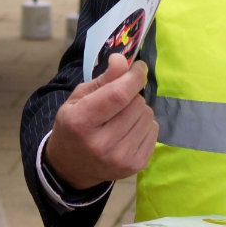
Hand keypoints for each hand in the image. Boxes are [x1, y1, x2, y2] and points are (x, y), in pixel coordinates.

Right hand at [44, 54, 156, 190]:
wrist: (71, 167)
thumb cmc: (74, 126)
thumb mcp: (79, 99)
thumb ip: (104, 79)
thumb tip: (123, 60)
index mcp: (81, 122)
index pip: (118, 94)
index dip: (133, 77)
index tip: (138, 67)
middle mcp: (101, 144)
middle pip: (137, 104)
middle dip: (133, 95)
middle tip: (120, 101)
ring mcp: (120, 158)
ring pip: (148, 116)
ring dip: (139, 111)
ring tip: (122, 117)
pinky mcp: (136, 166)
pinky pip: (154, 131)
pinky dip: (145, 125)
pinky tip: (129, 131)